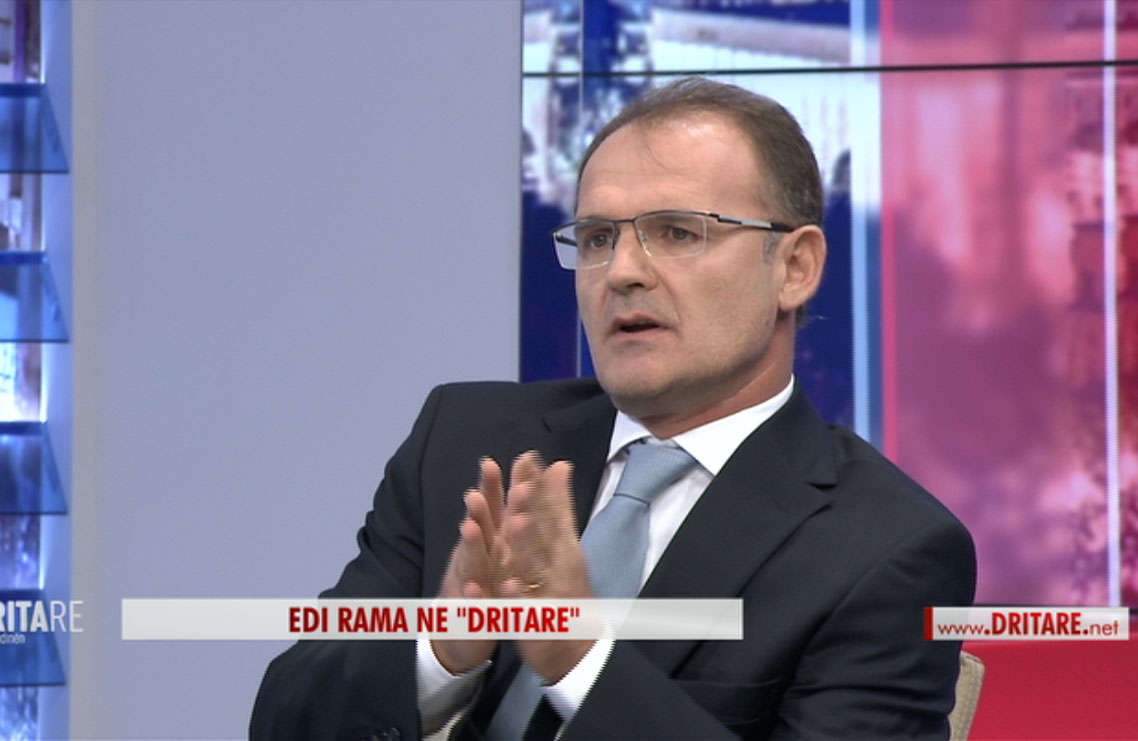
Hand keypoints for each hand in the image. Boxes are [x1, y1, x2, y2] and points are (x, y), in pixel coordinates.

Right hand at [432, 457, 505, 673]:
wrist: (460, 628)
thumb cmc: (483, 579)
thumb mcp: (499, 546)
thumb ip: (509, 512)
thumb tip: (529, 477)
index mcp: (490, 540)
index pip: (491, 508)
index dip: (490, 486)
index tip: (491, 462)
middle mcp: (477, 557)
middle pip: (479, 530)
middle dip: (478, 511)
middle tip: (478, 491)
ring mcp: (469, 583)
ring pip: (472, 564)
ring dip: (470, 547)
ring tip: (470, 528)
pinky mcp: (470, 613)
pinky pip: (474, 606)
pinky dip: (475, 599)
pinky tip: (477, 592)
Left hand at [499, 451, 595, 681]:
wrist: (578, 648)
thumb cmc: (568, 590)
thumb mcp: (565, 545)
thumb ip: (560, 507)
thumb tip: (560, 464)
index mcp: (562, 546)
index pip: (550, 509)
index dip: (539, 484)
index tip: (527, 455)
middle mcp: (559, 565)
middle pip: (544, 532)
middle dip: (532, 505)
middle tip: (521, 478)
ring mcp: (550, 592)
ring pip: (535, 566)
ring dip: (526, 545)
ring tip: (516, 523)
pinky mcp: (538, 620)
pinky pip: (526, 607)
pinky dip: (519, 597)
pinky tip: (508, 586)